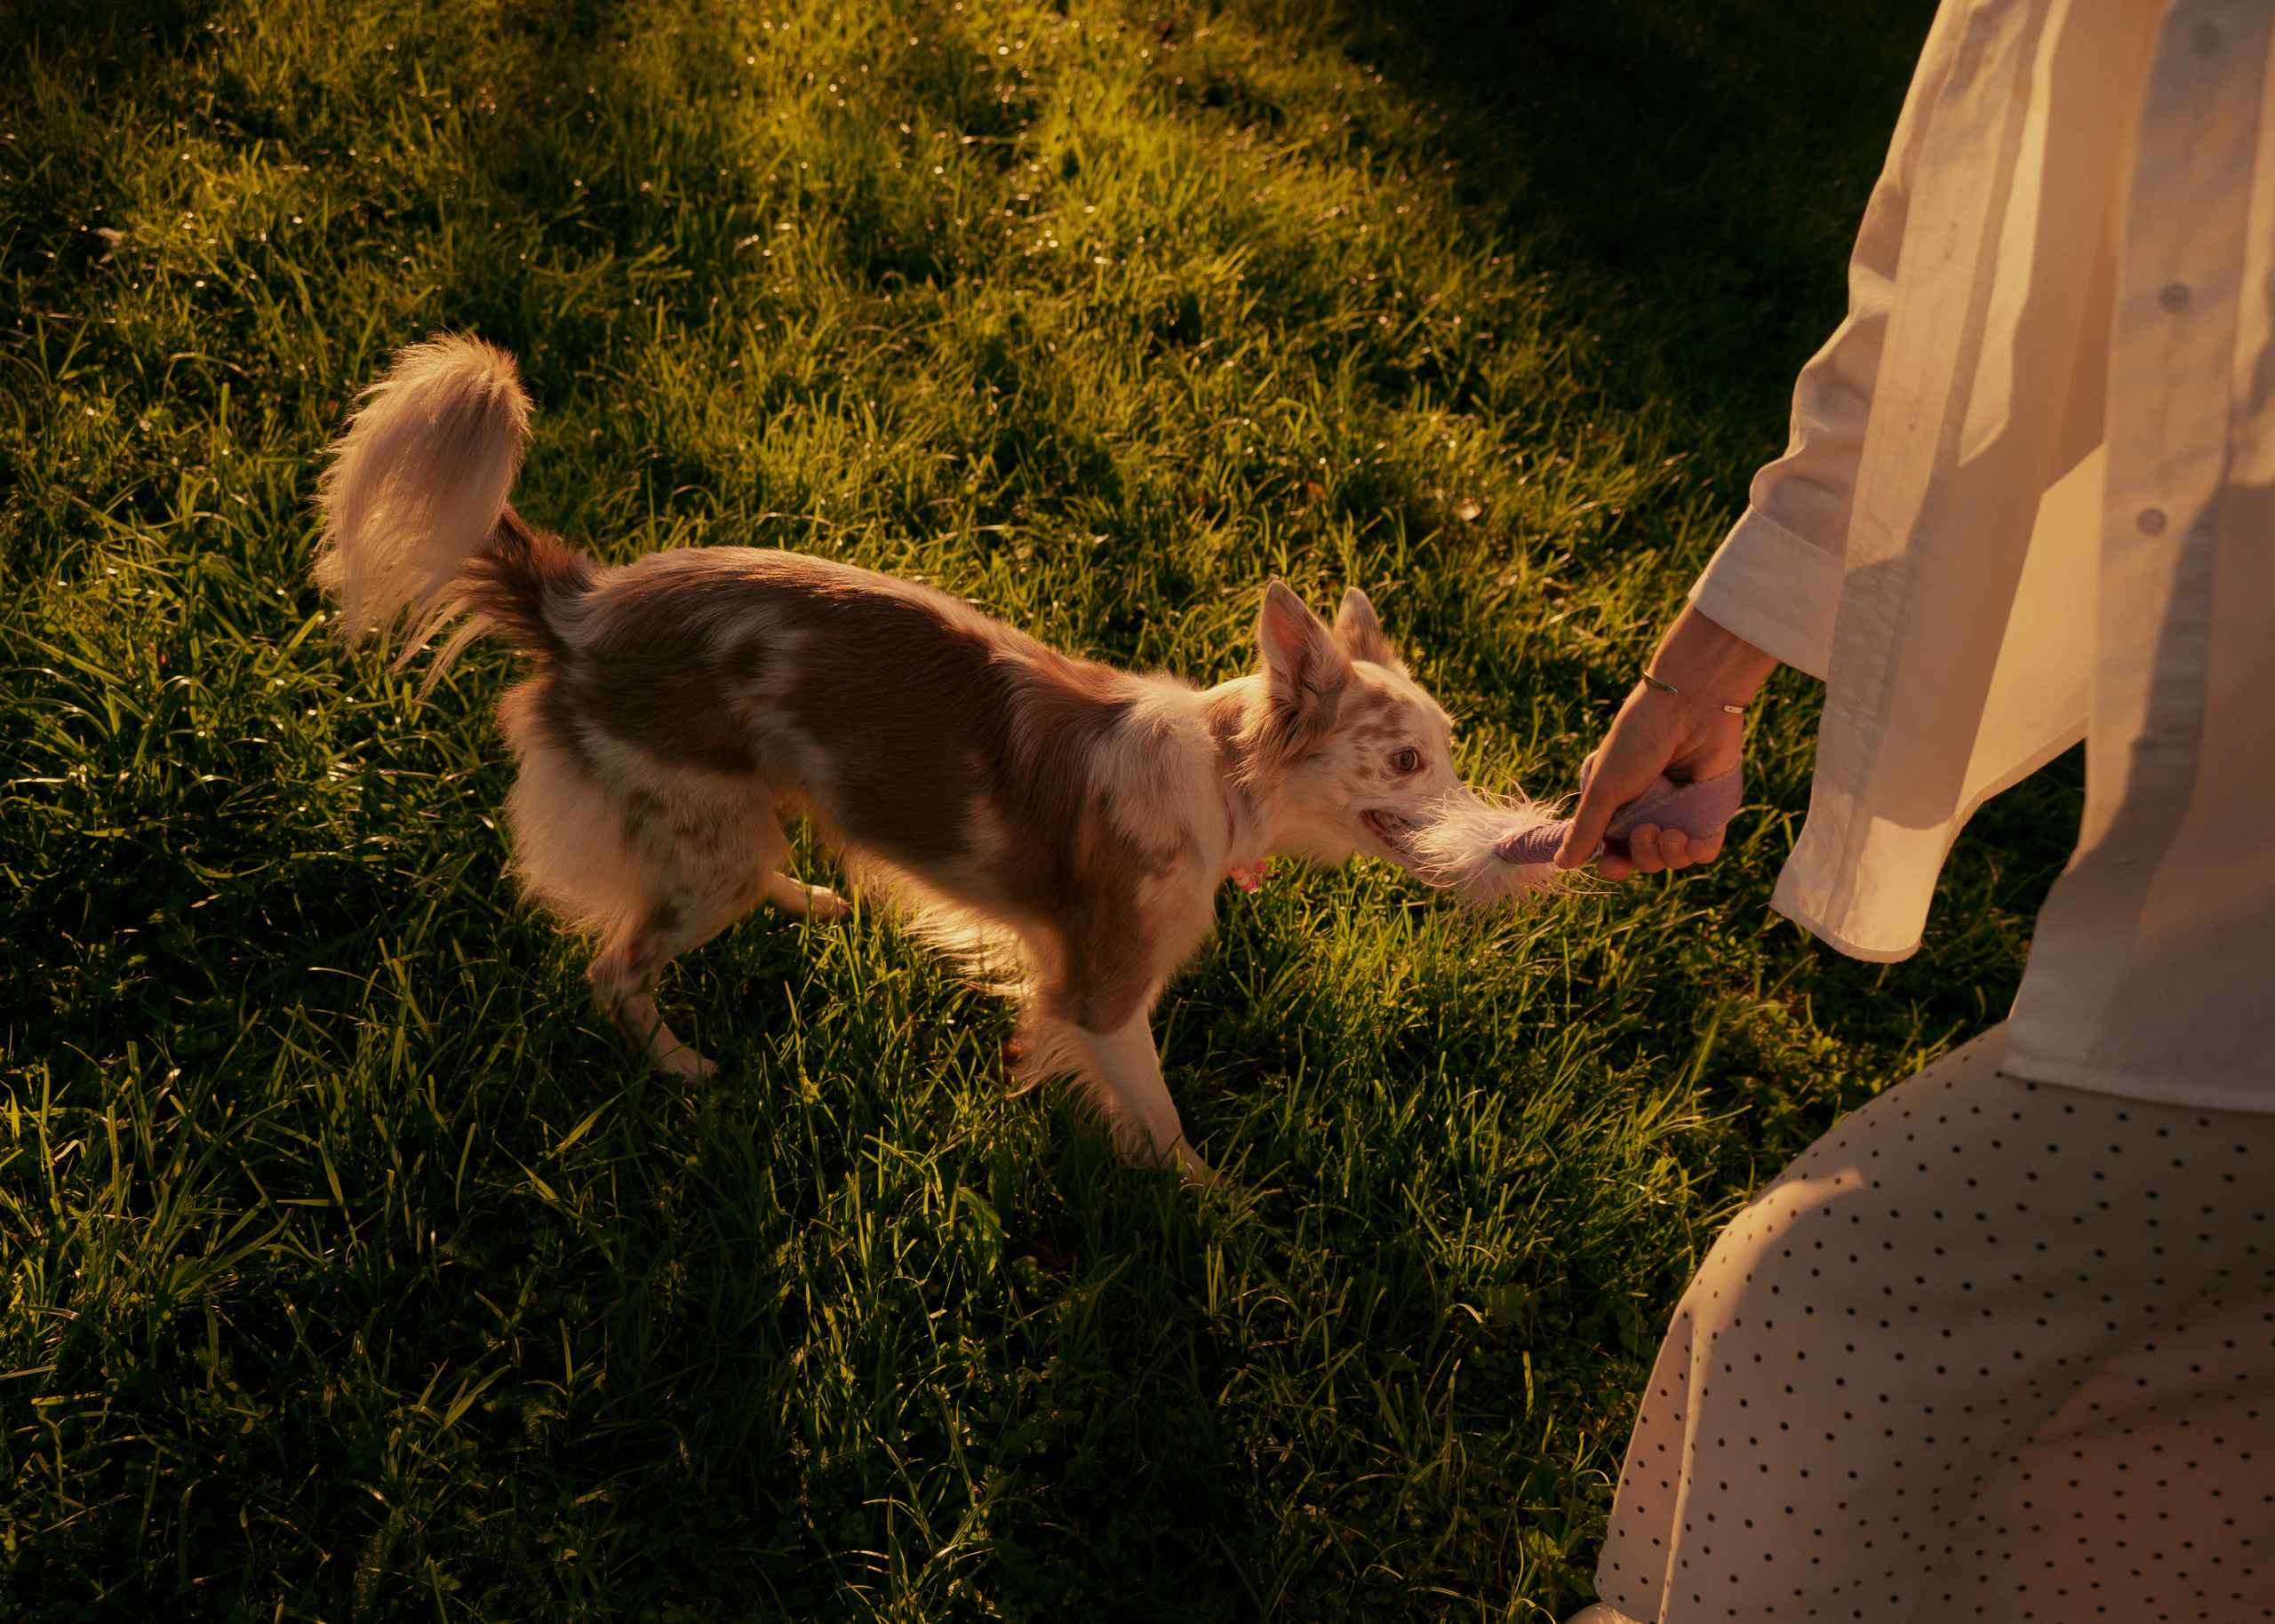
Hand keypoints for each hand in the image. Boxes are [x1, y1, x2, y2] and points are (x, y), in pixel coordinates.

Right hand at [1556, 606, 1776, 879]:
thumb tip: (1561, 862)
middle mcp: (1648, 811)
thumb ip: (1585, 829)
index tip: (1612, 865)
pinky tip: (1690, 841)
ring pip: (1673, 859)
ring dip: (1668, 854)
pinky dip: (1697, 852)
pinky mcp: (1711, 810)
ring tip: (1669, 832)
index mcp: (1618, 805)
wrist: (1688, 707)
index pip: (1613, 849)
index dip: (1613, 864)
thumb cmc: (1637, 741)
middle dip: (1642, 855)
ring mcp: (1681, 811)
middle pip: (1643, 859)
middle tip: (1645, 830)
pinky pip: (1705, 850)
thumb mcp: (1603, 787)